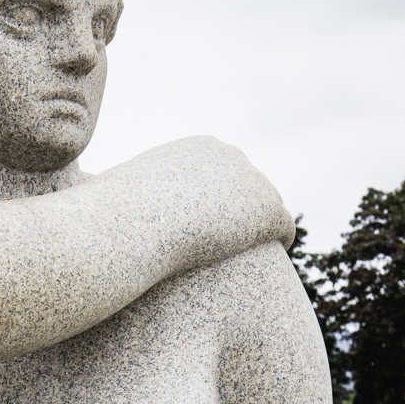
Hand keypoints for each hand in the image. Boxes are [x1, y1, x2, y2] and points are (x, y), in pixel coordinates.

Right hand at [136, 137, 294, 253]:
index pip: (227, 170)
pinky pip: (286, 227)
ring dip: (264, 225)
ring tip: (254, 251)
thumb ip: (140, 190)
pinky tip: (272, 255)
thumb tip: (126, 200)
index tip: (216, 221)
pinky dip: (281, 240)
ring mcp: (253, 181)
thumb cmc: (118, 213)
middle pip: (253, 183)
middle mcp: (233, 156)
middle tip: (237, 241)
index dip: (224, 198)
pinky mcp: (268, 211)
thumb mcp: (123, 188)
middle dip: (246, 209)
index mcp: (204, 148)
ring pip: (272, 203)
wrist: (134, 224)